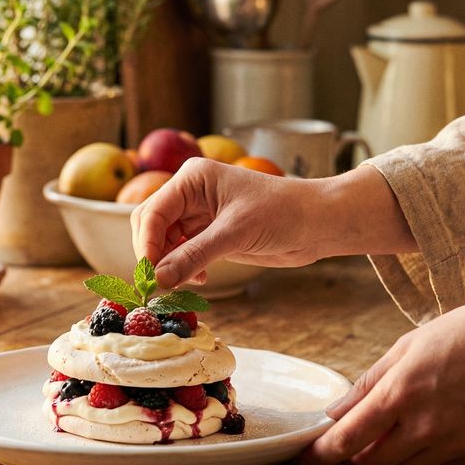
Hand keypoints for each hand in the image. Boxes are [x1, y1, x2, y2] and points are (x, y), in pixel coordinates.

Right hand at [132, 160, 414, 287]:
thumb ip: (193, 256)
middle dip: (154, 255)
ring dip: (169, 265)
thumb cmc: (283, 213)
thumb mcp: (235, 234)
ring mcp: (199, 214)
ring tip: (186, 283)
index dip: (147, 245)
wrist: (317, 223)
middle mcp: (191, 193)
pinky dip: (184, 268)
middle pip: (151, 226)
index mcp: (193, 179)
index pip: (152, 212)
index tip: (151, 276)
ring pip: (164, 242)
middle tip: (161, 285)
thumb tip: (158, 280)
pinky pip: (181, 253)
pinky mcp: (210, 234)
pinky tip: (201, 279)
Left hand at [301, 274, 464, 464]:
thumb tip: (336, 412)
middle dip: (356, 460)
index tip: (307, 460)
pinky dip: (423, 463)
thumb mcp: (410, 344)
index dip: (321, 455)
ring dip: (388, 463)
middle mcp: (424, 424)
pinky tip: (426, 439)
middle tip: (353, 446)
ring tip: (393, 438)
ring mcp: (453, 442)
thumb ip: (370, 382)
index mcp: (401, 391)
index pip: (347, 438)